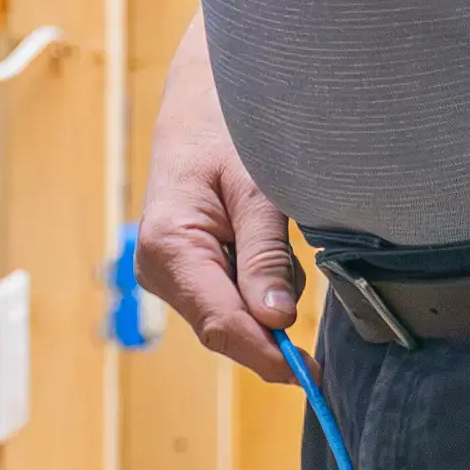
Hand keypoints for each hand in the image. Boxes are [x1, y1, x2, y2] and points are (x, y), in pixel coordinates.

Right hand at [134, 22, 304, 381]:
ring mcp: (169, 272)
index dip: (267, 355)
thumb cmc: (229, 128)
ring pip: (232, 315)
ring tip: (276, 228)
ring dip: (269, 294)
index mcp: (169, 247)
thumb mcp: (258, 188)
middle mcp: (158, 269)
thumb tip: (277, 323)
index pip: (221, 324)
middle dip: (272, 320)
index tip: (310, 374)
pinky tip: (264, 234)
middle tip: (305, 273)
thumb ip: (265, 257)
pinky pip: (230, 296)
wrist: (202, 95)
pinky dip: (260, 281)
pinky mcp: (186, 270)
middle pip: (226, 327)